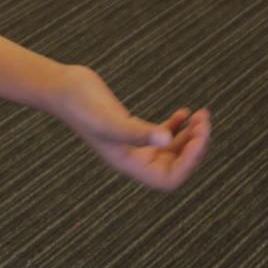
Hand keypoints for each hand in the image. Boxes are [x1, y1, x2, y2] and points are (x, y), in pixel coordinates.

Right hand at [48, 65, 210, 192]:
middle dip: (194, 146)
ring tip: (202, 116)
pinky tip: (185, 112)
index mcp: (127, 164)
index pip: (168, 179)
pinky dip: (177, 125)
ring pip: (171, 149)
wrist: (63, 88)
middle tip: (204, 122)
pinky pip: (161, 134)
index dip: (189, 163)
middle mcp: (132, 158)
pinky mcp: (131, 127)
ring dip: (189, 135)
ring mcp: (132, 143)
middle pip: (174, 165)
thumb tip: (167, 139)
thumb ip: (138, 132)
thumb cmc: (81, 105)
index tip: (199, 139)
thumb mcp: (111, 120)